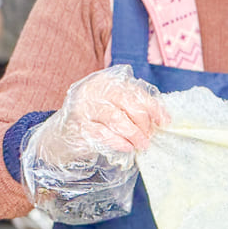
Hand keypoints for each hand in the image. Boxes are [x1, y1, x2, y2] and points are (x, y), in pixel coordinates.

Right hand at [47, 64, 169, 158]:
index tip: (164, 122)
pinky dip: (119, 142)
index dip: (153, 107)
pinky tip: (127, 147)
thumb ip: (133, 107)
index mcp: (106, 81)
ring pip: (116, 118)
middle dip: (143, 122)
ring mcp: (84, 107)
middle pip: (127, 103)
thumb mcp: (113, 108)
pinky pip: (104, 134)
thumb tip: (162, 119)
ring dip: (134, 134)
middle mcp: (94, 90)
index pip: (135, 91)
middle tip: (149, 136)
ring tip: (142, 144)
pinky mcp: (78, 125)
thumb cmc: (96, 121)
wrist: (63, 135)